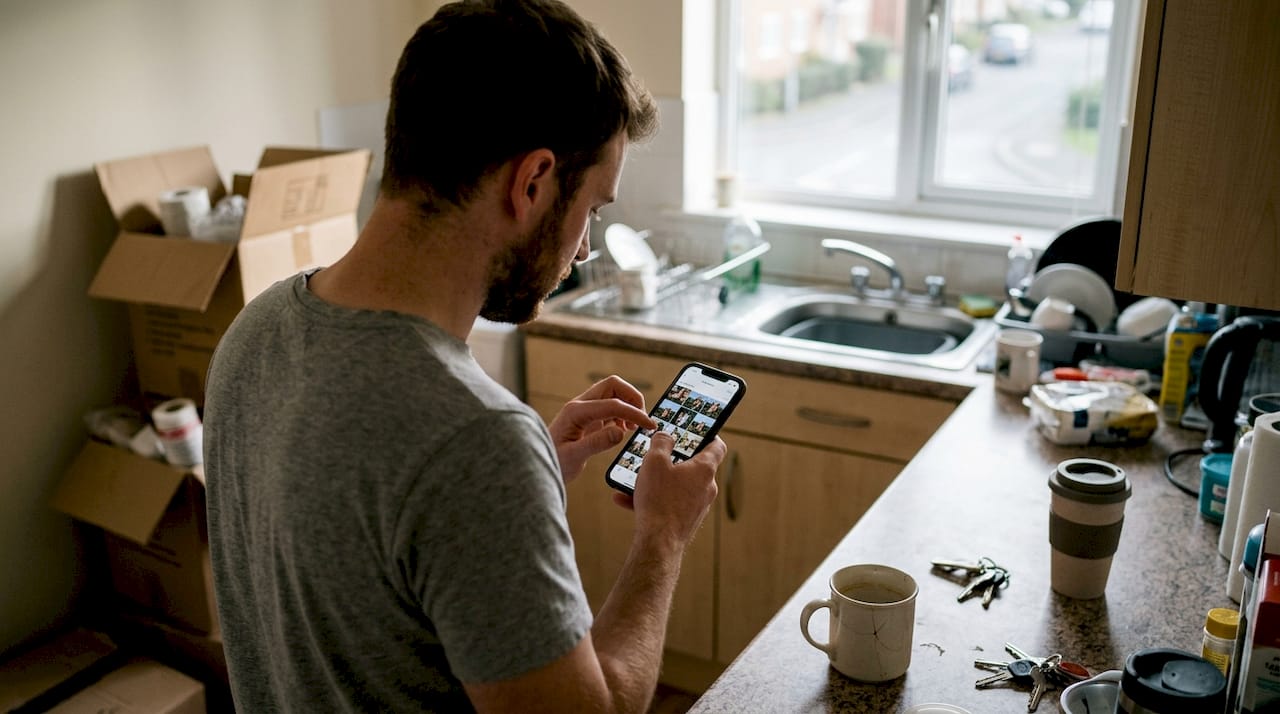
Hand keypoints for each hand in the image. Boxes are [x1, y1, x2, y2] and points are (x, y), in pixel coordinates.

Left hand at [548, 375, 655, 482]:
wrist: (538, 466)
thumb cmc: (553, 463)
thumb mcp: (573, 458)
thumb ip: (596, 444)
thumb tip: (620, 432)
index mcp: (576, 412)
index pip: (613, 404)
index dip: (635, 413)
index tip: (650, 426)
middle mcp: (580, 405)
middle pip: (613, 385)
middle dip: (632, 398)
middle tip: (642, 419)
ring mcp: (584, 410)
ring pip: (612, 392)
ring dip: (628, 404)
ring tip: (633, 427)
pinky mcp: (588, 417)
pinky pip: (610, 405)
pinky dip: (622, 413)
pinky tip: (623, 430)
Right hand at [629, 433, 725, 549]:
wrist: (658, 544)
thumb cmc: (659, 500)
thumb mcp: (654, 461)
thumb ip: (661, 442)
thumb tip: (666, 436)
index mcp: (704, 469)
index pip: (717, 446)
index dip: (708, 435)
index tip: (696, 431)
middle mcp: (706, 488)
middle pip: (693, 466)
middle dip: (672, 460)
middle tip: (655, 455)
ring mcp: (697, 506)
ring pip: (676, 486)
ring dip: (656, 482)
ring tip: (632, 481)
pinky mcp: (686, 520)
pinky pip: (669, 503)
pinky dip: (652, 499)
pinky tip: (626, 500)